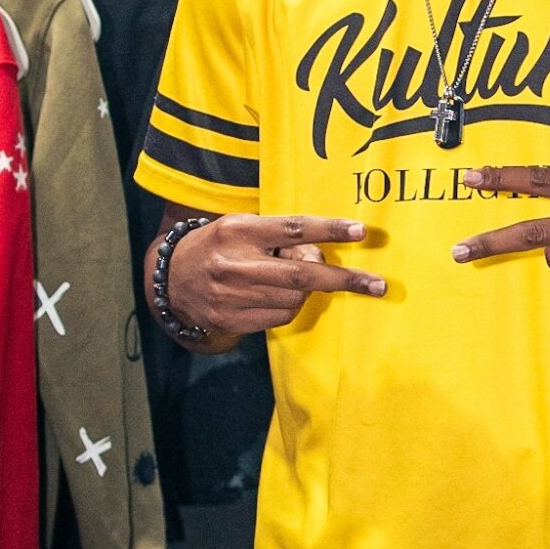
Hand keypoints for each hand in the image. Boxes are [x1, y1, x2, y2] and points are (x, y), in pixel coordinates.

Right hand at [164, 214, 385, 334]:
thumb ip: (280, 237)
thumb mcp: (243, 228)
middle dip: (345, 281)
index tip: (360, 230)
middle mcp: (236, 264)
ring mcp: (233, 296)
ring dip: (310, 290)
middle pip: (302, 274)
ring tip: (293, 277)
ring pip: (296, 298)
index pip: (292, 228)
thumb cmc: (219, 246)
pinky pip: (282, 316)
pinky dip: (291, 306)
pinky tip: (278, 295)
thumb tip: (322, 256)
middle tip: (378, 285)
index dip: (328, 230)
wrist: (171, 282)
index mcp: (238, 231)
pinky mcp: (233, 320)